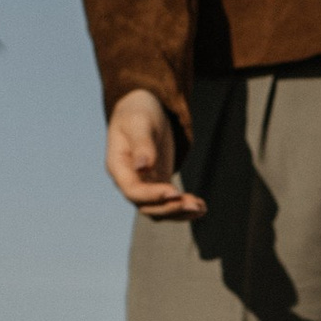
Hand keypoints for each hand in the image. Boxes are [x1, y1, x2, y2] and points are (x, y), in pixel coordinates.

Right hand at [106, 89, 203, 217]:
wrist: (141, 108)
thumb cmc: (137, 112)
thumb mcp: (139, 122)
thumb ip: (141, 144)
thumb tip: (142, 167)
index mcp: (118, 167)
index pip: (132, 190)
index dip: (152, 195)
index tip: (174, 192)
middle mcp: (129, 181)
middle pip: (146, 206)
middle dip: (171, 208)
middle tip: (195, 204)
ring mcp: (143, 184)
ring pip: (159, 209)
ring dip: (179, 212)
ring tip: (201, 208)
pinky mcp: (158, 183)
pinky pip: (169, 202)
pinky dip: (183, 207)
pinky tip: (202, 207)